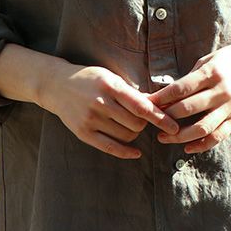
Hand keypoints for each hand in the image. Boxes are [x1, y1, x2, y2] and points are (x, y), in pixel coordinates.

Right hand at [40, 63, 179, 159]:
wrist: (56, 85)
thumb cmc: (89, 79)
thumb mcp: (110, 78)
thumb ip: (131, 92)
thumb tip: (157, 105)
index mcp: (110, 86)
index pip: (141, 106)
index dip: (160, 118)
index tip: (174, 126)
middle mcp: (100, 103)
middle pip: (136, 123)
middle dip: (145, 124)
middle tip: (142, 119)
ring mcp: (90, 119)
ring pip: (126, 136)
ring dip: (134, 134)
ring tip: (130, 125)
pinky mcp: (83, 132)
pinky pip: (110, 147)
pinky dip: (126, 152)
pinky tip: (136, 152)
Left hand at [145, 41, 230, 153]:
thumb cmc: (228, 60)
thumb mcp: (207, 60)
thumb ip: (189, 78)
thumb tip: (164, 95)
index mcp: (211, 73)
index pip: (180, 88)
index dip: (161, 98)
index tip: (145, 103)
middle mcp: (222, 91)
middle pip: (188, 109)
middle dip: (166, 116)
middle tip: (150, 120)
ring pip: (202, 127)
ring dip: (179, 136)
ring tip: (162, 137)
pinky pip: (218, 137)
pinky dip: (202, 145)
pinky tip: (186, 147)